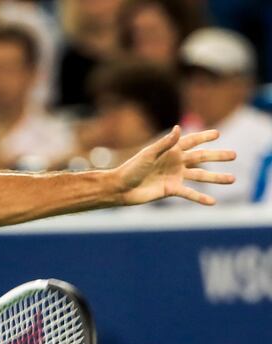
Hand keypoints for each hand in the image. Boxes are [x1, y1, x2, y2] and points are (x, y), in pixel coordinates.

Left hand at [116, 126, 235, 205]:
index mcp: (170, 150)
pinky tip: (213, 202)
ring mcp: (175, 176)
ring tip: (232, 179)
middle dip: (217, 156)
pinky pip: (190, 194)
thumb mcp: (149, 154)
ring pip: (200, 176)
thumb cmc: (131, 168)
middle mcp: (175, 162)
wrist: (121, 188)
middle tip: (234, 155)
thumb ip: (165, 143)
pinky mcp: (171, 190)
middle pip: (201, 158)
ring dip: (216, 178)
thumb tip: (178, 128)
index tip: (218, 133)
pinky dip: (201, 198)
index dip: (204, 137)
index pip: (191, 141)